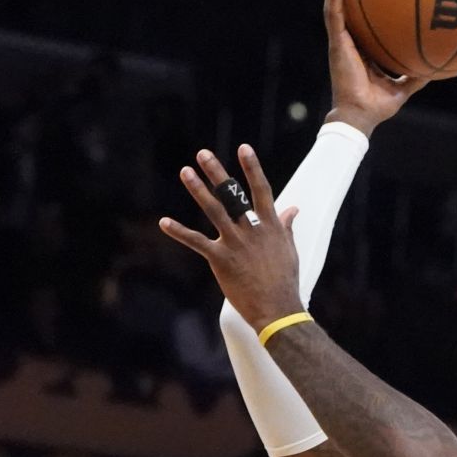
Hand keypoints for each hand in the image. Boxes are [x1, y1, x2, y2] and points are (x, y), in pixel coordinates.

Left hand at [158, 146, 305, 328]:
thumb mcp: (289, 249)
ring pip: (214, 210)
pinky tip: (164, 221)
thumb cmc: (285, 279)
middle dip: (217, 172)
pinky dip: (179, 231)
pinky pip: (196, 242)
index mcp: (270, 225)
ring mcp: (235, 242)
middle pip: (232, 194)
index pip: (261, 189)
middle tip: (203, 153)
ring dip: (198, 189)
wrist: (277, 308)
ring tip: (185, 171)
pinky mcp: (220, 259)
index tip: (243, 148)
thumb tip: (292, 209)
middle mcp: (252, 229)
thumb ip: (286, 226)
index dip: (252, 167)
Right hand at [322, 0, 429, 134]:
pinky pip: (334, 14)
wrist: (361, 115)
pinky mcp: (337, 43)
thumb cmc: (378, 104)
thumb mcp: (403, 86)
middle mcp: (349, 43)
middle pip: (345, 10)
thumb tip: (436, 65)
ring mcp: (340, 42)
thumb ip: (416, 75)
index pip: (359, 24)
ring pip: (334, 8)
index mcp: (361, 51)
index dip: (360, 7)